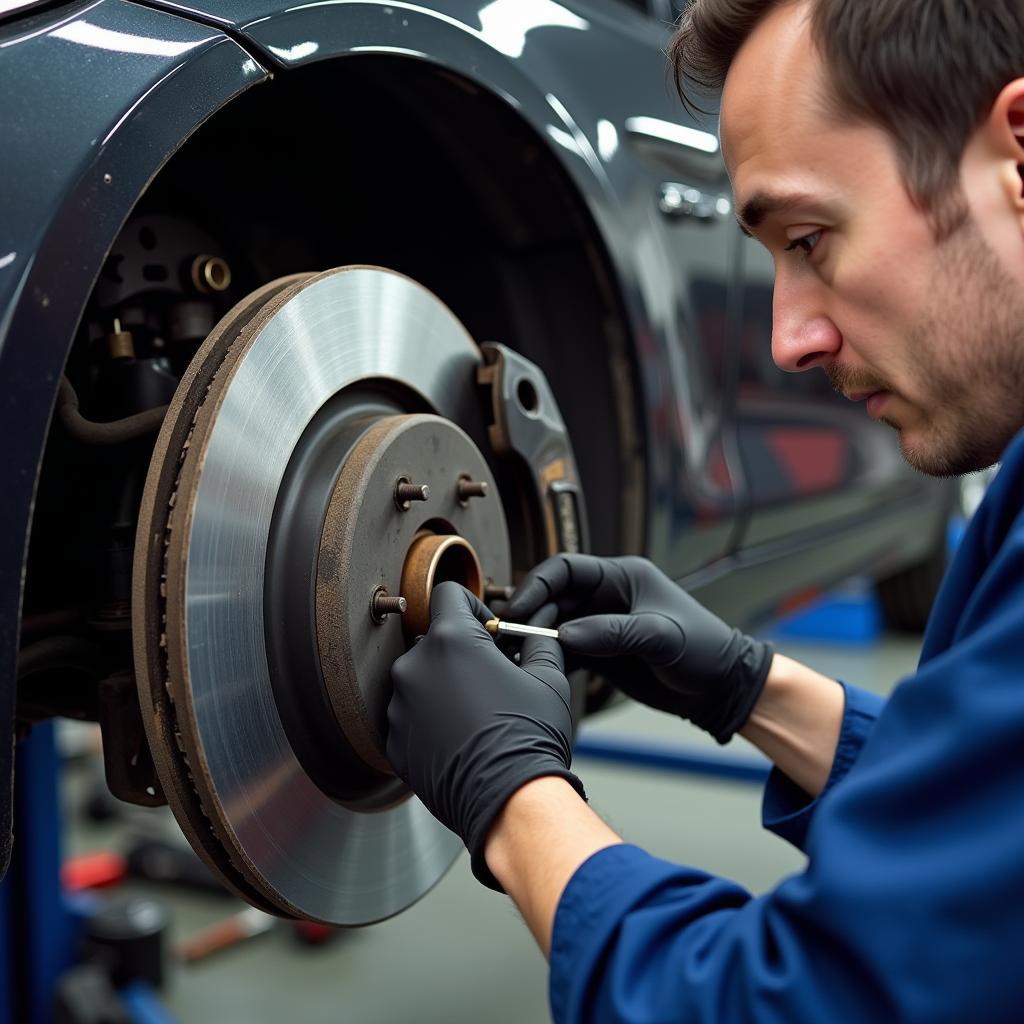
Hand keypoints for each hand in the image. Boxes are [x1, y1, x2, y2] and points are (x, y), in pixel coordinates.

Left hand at [387, 581, 585, 889]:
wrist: (508, 800)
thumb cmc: (529, 737)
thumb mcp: (548, 677)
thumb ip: (537, 642)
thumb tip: (537, 632)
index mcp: (451, 639)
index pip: (450, 594)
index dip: (475, 608)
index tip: (490, 632)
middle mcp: (414, 665)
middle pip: (435, 639)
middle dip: (461, 652)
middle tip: (489, 679)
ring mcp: (398, 704)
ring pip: (420, 678)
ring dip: (442, 686)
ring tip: (475, 715)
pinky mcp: (392, 739)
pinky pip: (409, 714)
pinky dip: (429, 719)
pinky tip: (459, 738)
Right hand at [505, 554, 772, 743]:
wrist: (721, 688)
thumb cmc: (703, 649)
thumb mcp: (660, 637)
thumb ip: (612, 632)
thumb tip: (564, 634)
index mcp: (621, 577)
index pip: (566, 569)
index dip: (538, 584)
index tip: (519, 606)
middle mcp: (606, 597)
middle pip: (554, 597)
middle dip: (531, 613)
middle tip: (510, 634)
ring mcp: (601, 625)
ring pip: (554, 625)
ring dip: (534, 637)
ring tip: (515, 654)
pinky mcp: (600, 653)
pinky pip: (564, 650)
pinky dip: (547, 658)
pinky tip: (533, 670)